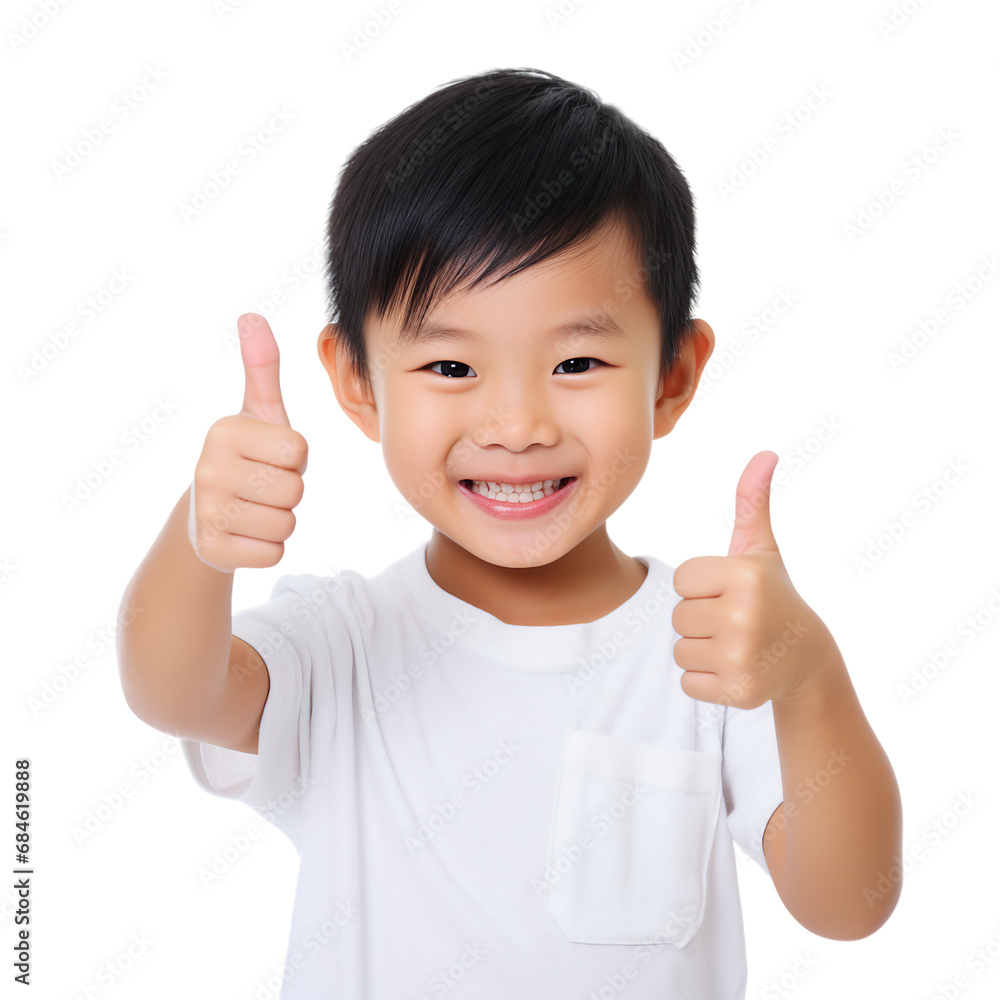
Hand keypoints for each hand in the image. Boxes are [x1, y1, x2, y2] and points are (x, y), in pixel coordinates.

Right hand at [187, 313, 308, 572]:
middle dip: (289, 490)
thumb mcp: (258, 413)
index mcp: (223, 432)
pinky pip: (275, 552)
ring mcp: (207, 512)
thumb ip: (262, 367)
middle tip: (262, 485)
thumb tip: (251, 316)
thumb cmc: (247, 457)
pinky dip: (268, 547)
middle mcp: (207, 469)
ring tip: (254, 507)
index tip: (269, 457)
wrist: (207, 514)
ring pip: (287, 522)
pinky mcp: (212, 550)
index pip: (299, 451)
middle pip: (295, 489)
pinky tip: (246, 533)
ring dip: (281, 519)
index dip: (294, 459)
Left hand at [671, 451, 834, 708]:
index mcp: (743, 576)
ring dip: (701, 650)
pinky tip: (735, 670)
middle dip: (701, 620)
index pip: (682, 581)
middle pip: (678, 617)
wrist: (807, 659)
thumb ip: (752, 503)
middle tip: (736, 622)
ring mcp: (741, 656)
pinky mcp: (737, 691)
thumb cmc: (774, 596)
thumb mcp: (762, 551)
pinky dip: (705, 681)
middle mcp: (743, 615)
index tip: (732, 593)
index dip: (702, 588)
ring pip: (680, 650)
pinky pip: (687, 682)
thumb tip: (765, 454)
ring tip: (736, 645)